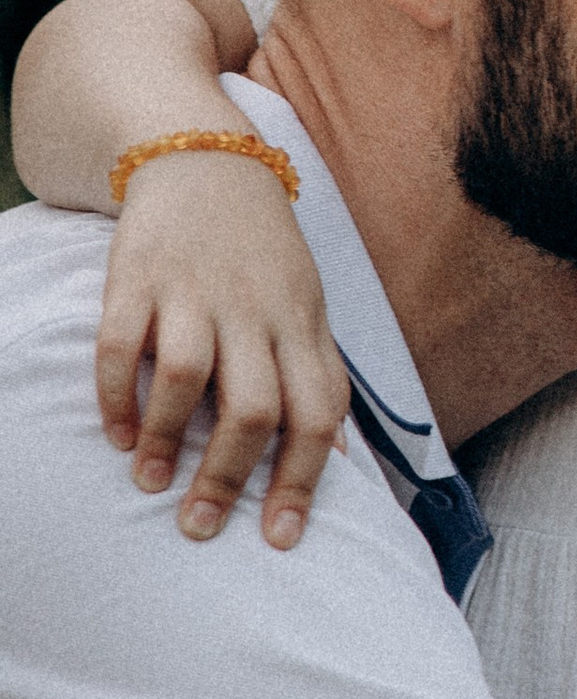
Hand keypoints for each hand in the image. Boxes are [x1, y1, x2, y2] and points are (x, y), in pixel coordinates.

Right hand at [95, 152, 345, 549]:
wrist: (207, 160)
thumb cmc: (263, 254)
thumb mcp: (307, 306)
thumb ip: (318, 376)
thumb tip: (338, 459)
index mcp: (303, 323)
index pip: (319, 411)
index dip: (303, 479)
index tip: (279, 538)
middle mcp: (255, 311)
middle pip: (256, 406)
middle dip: (228, 478)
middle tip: (200, 528)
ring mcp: (196, 292)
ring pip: (190, 378)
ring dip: (167, 442)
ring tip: (152, 482)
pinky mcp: (139, 276)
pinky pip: (122, 344)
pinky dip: (116, 396)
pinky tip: (115, 433)